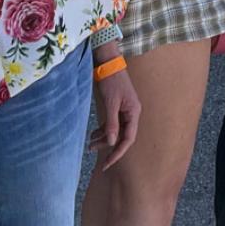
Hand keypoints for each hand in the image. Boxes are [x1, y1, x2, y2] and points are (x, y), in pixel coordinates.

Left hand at [89, 50, 140, 169]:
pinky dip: (102, 130)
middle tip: (92, 151)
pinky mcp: (117, 107)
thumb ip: (111, 123)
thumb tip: (111, 142)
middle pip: (122, 136)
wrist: (108, 62)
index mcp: (133, 112)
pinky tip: (93, 134)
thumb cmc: (111, 81)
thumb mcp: (110, 103)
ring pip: (115, 130)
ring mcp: (124, 110)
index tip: (107, 163)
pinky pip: (111, 123)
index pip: (128, 138)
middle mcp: (131, 113)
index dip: (118, 152)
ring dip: (103, 138)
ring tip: (90, 144)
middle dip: (108, 145)